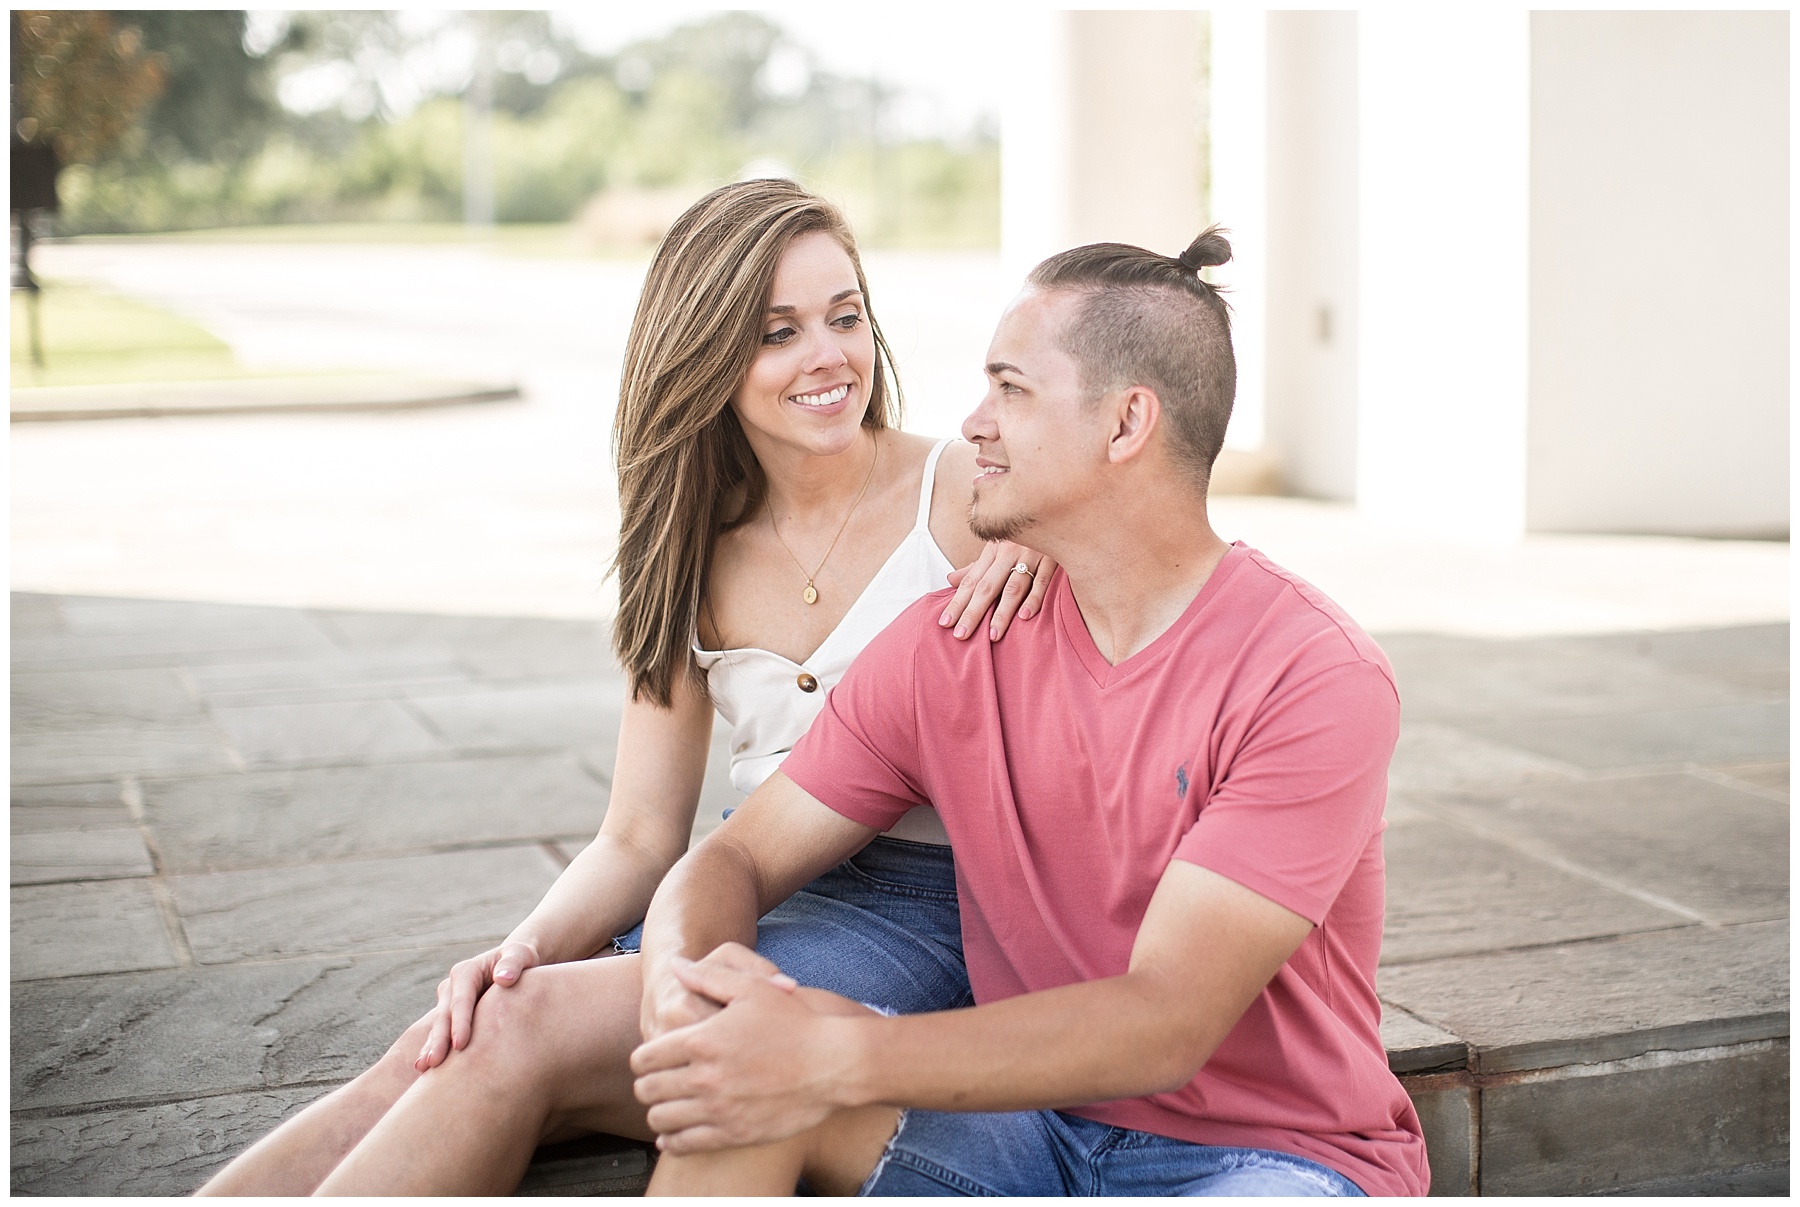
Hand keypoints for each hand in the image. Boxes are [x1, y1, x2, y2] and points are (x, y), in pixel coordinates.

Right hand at [414, 938, 540, 1071]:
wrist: (515, 962)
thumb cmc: (521, 959)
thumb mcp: (520, 955)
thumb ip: (513, 963)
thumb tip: (503, 978)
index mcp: (466, 972)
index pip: (462, 1000)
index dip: (460, 1022)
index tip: (460, 1045)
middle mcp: (452, 987)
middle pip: (444, 1016)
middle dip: (438, 1040)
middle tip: (434, 1063)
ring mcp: (449, 1001)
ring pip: (438, 1027)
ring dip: (430, 1046)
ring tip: (424, 1068)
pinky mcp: (452, 1015)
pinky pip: (442, 1033)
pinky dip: (434, 1048)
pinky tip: (426, 1068)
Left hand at [631, 958, 869, 1153]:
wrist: (833, 1064)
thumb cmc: (794, 1022)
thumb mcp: (751, 988)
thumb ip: (708, 976)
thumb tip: (675, 964)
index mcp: (702, 1040)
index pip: (645, 1058)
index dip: (642, 1059)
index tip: (650, 1060)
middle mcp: (704, 1077)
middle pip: (647, 1090)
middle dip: (646, 1086)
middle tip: (655, 1083)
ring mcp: (718, 1109)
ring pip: (660, 1120)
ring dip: (657, 1113)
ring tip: (667, 1106)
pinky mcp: (734, 1133)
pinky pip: (685, 1145)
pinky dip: (672, 1142)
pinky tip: (674, 1135)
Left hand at [941, 541, 1055, 640]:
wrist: (1052, 506)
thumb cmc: (1024, 534)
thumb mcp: (998, 546)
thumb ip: (976, 566)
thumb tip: (949, 580)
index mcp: (993, 550)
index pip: (971, 581)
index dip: (957, 602)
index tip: (944, 623)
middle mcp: (1008, 552)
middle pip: (986, 586)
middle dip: (972, 612)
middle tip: (961, 635)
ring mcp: (1030, 555)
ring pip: (1013, 587)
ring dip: (1002, 612)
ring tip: (992, 634)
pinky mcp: (1052, 558)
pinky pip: (1042, 580)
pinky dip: (1034, 598)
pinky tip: (1025, 616)